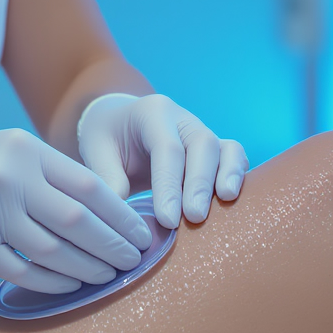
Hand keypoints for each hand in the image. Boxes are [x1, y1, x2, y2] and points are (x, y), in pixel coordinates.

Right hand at [0, 130, 153, 293]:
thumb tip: (107, 208)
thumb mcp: (5, 152)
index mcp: (25, 150)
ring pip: (56, 250)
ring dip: (90, 268)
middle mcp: (10, 179)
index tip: (142, 232)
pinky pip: (25, 271)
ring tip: (111, 275)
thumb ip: (49, 174)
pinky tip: (72, 285)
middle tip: (135, 260)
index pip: (90, 185)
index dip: (122, 214)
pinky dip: (54, 282)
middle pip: (80, 220)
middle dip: (114, 244)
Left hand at [76, 93, 248, 228]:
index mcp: (153, 112)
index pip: (167, 148)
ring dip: (227, 176)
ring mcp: (202, 132)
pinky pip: (234, 157)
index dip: (170, 185)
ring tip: (224, 202)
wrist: (119, 124)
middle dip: (199, 183)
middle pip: (203, 145)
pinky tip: (231, 201)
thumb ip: (108, 180)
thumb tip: (122, 220)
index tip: (167, 220)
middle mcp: (183, 119)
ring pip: (226, 148)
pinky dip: (236, 176)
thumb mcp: (96, 152)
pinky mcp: (214, 149)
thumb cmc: (107, 138)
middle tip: (193, 218)